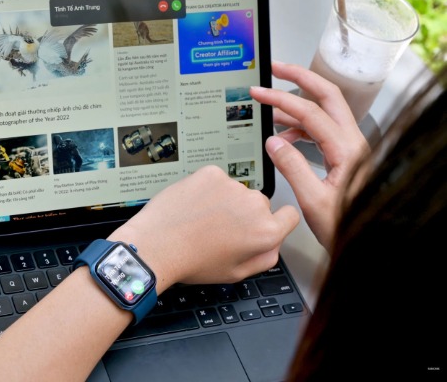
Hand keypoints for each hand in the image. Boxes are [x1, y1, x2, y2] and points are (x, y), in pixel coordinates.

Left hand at [109, 165, 298, 291]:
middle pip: (260, 203)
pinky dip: (206, 189)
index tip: (261, 223)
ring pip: (236, 190)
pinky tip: (193, 206)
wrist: (157, 245)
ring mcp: (232, 186)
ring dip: (224, 200)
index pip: (289, 216)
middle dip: (245, 213)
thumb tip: (274, 244)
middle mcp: (254, 205)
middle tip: (220, 228)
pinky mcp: (211, 174)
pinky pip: (216, 179)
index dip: (275, 221)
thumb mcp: (236, 273)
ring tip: (201, 219)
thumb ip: (265, 258)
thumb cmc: (192, 262)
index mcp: (265, 232)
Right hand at [249, 61, 369, 252]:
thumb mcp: (313, 201)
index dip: (280, 99)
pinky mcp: (345, 157)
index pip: (310, 112)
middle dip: (300, 78)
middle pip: (327, 96)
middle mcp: (352, 143)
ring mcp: (350, 149)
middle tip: (276, 68)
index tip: (258, 92)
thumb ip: (292, 167)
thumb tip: (274, 141)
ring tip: (270, 106)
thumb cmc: (347, 227)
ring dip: (297, 105)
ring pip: (324, 112)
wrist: (368, 241)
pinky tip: (284, 136)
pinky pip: (322, 130)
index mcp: (346, 150)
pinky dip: (301, 126)